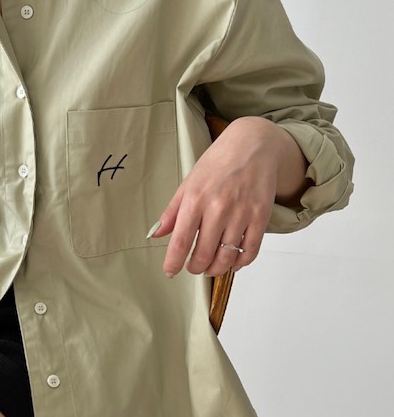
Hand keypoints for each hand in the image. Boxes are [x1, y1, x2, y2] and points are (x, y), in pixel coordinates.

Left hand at [149, 117, 293, 277]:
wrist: (253, 144)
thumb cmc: (218, 163)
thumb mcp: (189, 183)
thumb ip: (172, 212)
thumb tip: (156, 234)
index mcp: (196, 199)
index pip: (180, 241)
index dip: (173, 263)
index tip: (170, 272)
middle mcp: (218, 208)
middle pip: (203, 254)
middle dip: (195, 268)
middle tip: (193, 267)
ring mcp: (241, 213)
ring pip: (227, 257)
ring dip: (216, 269)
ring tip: (211, 267)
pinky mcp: (261, 216)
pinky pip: (250, 251)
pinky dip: (240, 263)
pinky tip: (233, 262)